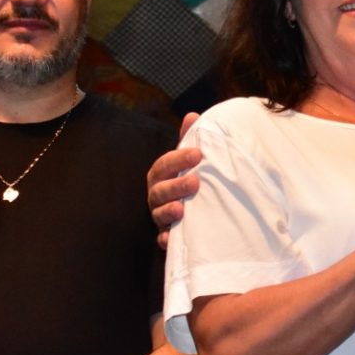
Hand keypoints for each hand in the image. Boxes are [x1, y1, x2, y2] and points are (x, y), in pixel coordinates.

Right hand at [148, 112, 201, 246]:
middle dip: (175, 185)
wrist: (194, 209)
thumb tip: (192, 115)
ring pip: (158, 214)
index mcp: (161, 175)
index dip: (178, 159)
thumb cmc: (189, 179)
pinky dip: (165, 239)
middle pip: (159, 190)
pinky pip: (162, 240)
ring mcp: (159, 216)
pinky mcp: (167, 235)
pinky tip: (171, 238)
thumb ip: (189, 140)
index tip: (198, 154)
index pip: (164, 164)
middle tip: (195, 181)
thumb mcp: (189, 159)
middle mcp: (156, 195)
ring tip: (181, 209)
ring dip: (168, 211)